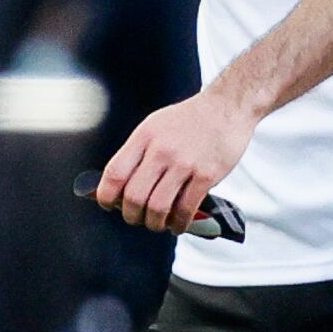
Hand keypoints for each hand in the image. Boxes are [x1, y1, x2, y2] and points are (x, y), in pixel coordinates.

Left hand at [96, 90, 257, 234]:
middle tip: (135, 218)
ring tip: (157, 224)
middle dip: (131, 215)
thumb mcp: (155, 125)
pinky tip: (178, 224)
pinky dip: (179, 224)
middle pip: (134, 196)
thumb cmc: (189, 119)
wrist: (227, 107)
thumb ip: (138, 152)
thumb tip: (119, 186)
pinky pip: (186, 209)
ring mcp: (184, 163)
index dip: (105, 195)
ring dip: (154, 224)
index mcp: (145, 136)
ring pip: (158, 207)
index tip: (107, 204)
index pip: (115, 173)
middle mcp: (161, 150)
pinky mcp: (206, 175)